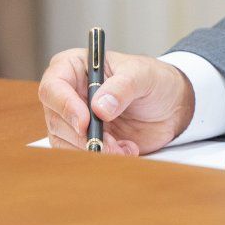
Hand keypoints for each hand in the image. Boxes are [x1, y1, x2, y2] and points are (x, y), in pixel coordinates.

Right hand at [37, 48, 194, 155]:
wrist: (171, 106)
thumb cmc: (154, 80)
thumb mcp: (143, 75)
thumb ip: (122, 87)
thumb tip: (99, 108)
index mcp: (74, 67)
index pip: (53, 86)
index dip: (65, 106)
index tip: (85, 122)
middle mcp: (68, 93)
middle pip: (57, 119)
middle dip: (84, 136)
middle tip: (112, 143)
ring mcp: (73, 118)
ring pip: (65, 141)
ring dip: (94, 149)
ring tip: (124, 147)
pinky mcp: (83, 139)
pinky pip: (79, 154)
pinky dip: (101, 157)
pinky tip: (126, 150)